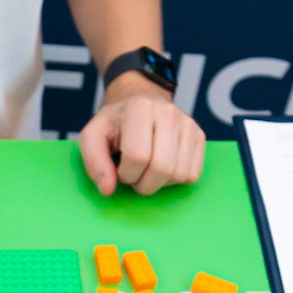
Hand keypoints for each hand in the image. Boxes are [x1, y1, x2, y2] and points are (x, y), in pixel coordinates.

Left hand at [79, 76, 204, 196]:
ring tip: (147, 169)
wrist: (140, 104)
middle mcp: (169, 113)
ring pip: (178, 174)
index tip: (119, 168)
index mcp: (140, 108)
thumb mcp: (92, 137)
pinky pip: (192, 175)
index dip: (125, 174)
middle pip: (162, 168)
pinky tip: (162, 167)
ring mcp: (187, 124)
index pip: (137, 157)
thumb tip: (108, 189)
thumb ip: (94, 163)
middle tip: (133, 175)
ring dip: (158, 183)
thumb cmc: (115, 124)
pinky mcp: (199, 136)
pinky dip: (174, 180)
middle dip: (143, 183)